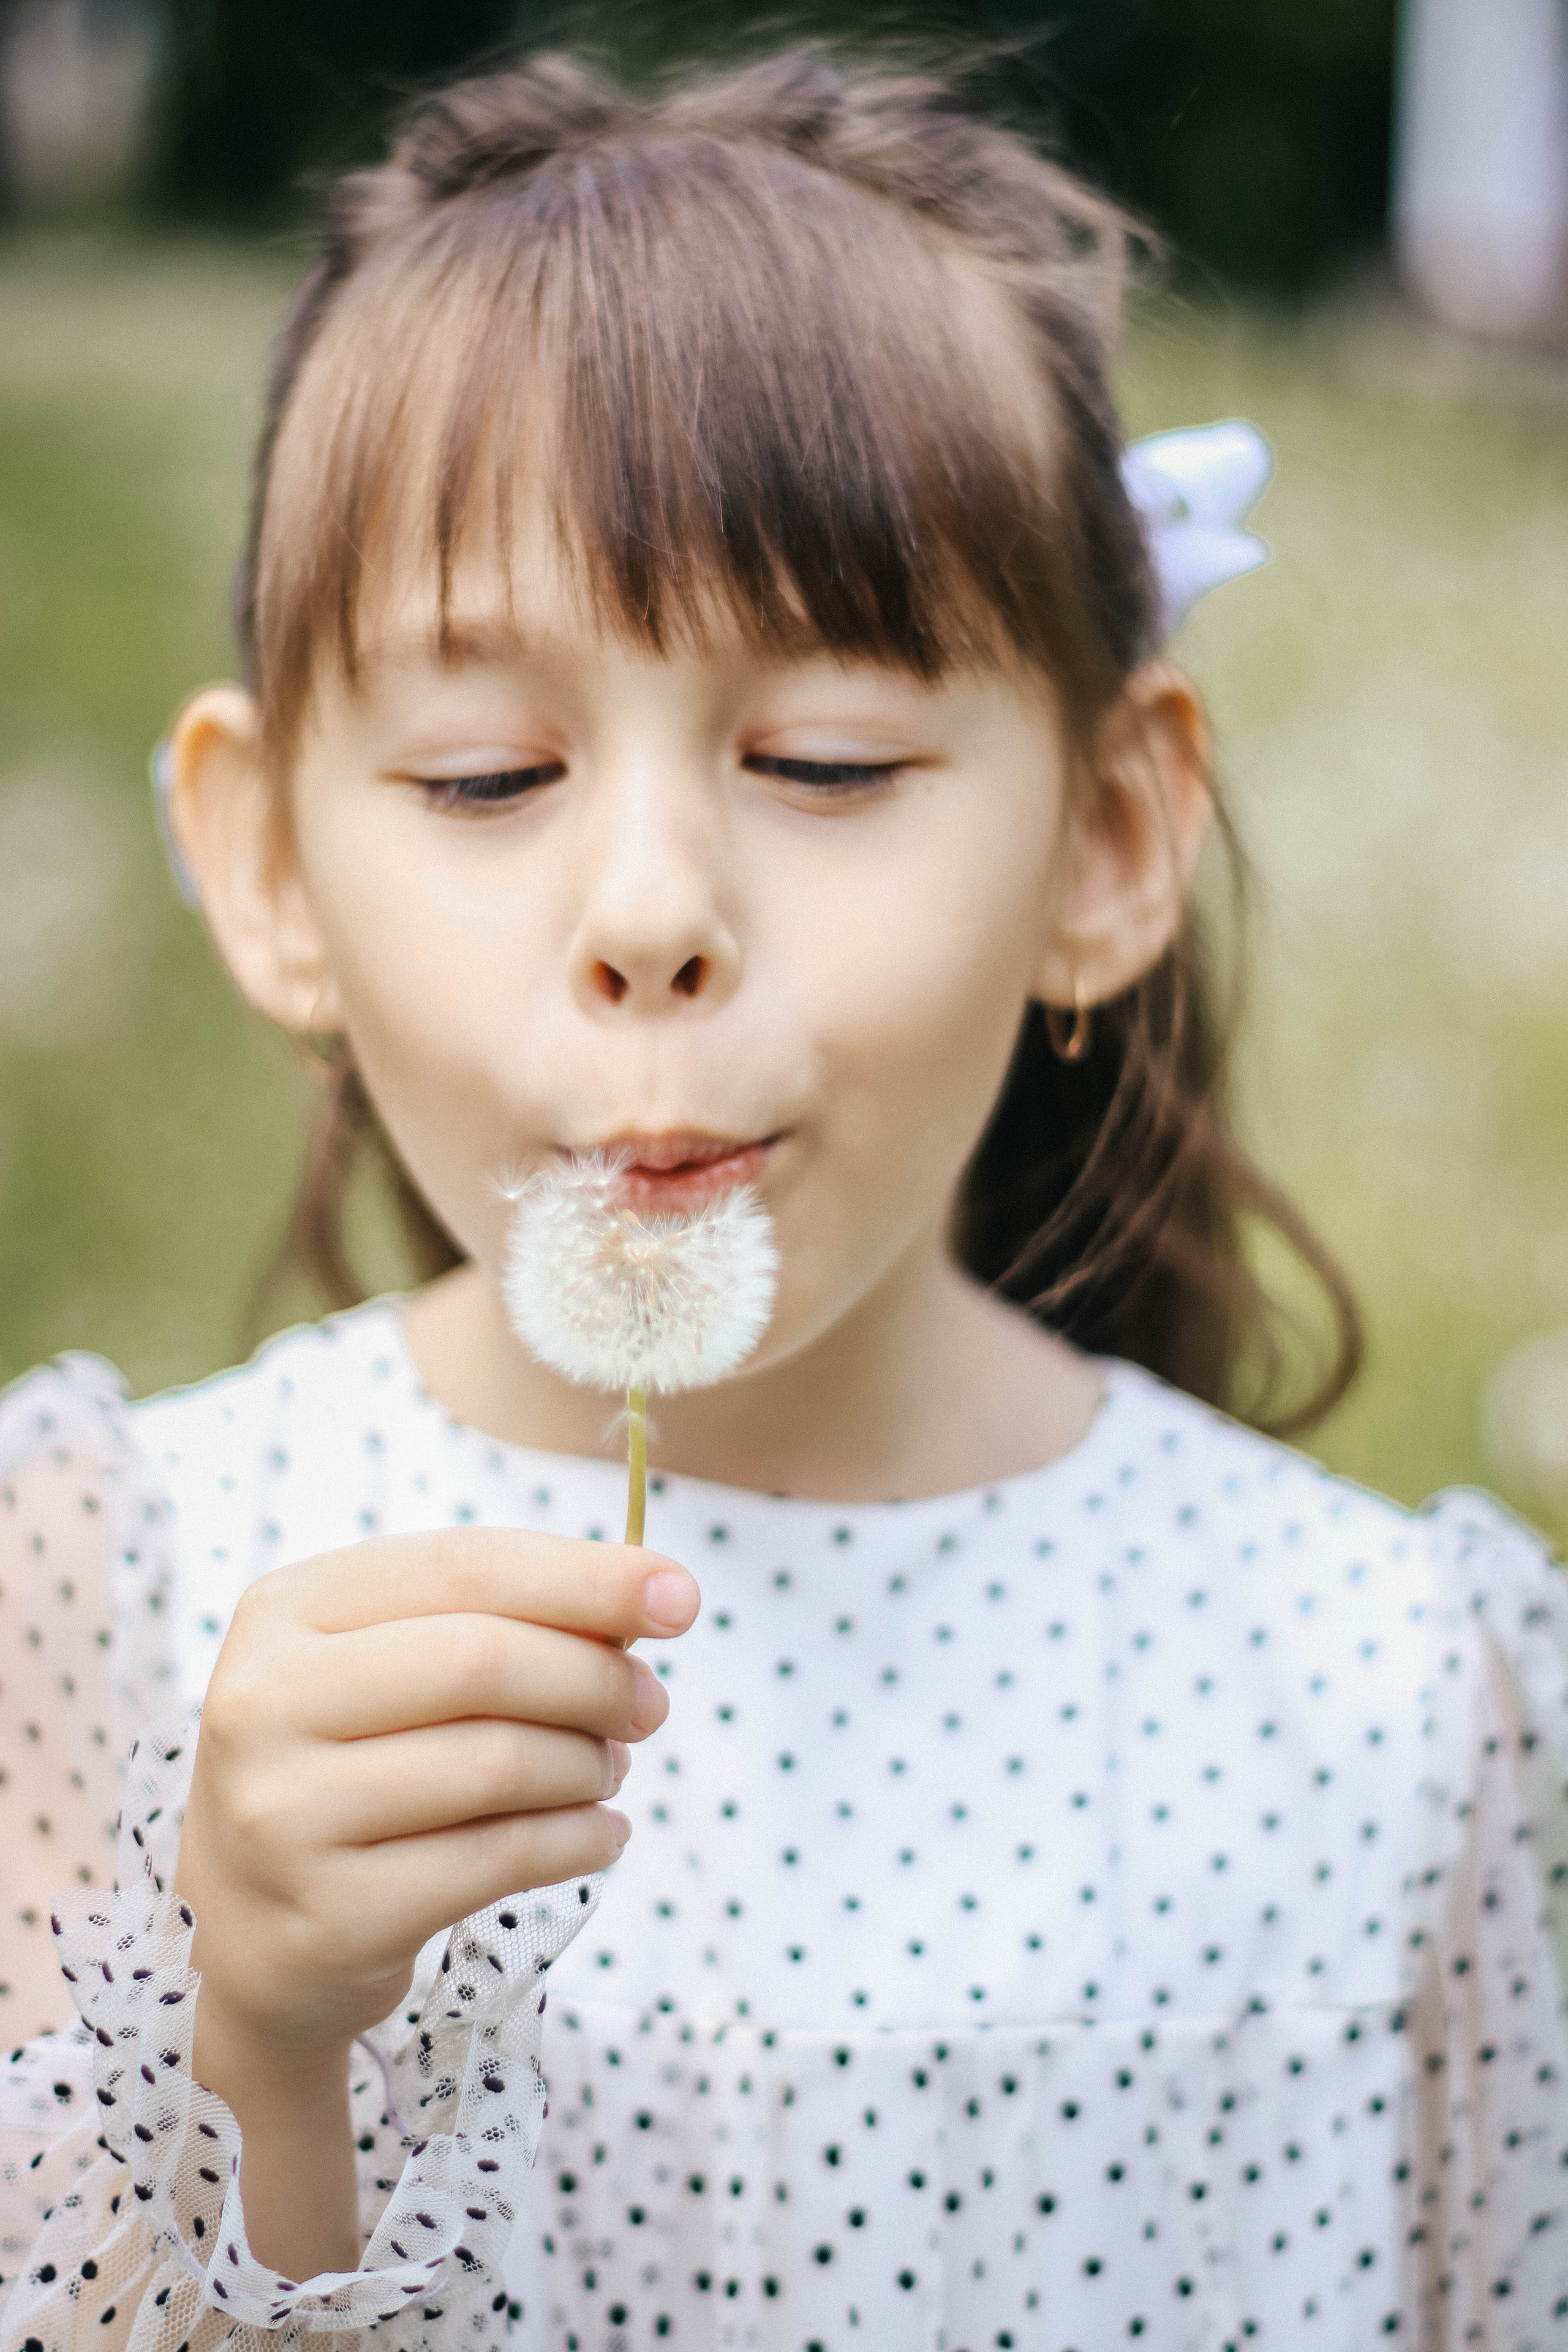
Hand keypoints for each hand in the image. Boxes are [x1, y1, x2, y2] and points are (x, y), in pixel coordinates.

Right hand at [175, 1529, 697, 2083]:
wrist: (247, 1932)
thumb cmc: (350, 1764)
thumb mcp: (391, 1667)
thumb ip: (500, 1619)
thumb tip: (652, 1597)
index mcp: (285, 1608)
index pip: (465, 1564)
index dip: (586, 1575)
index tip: (682, 1596)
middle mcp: (264, 1701)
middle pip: (482, 1659)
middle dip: (596, 1678)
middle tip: (650, 1705)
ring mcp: (285, 1814)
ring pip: (498, 1764)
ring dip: (588, 1764)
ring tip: (609, 1769)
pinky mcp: (330, 1914)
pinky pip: (498, 1860)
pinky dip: (578, 1841)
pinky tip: (603, 1833)